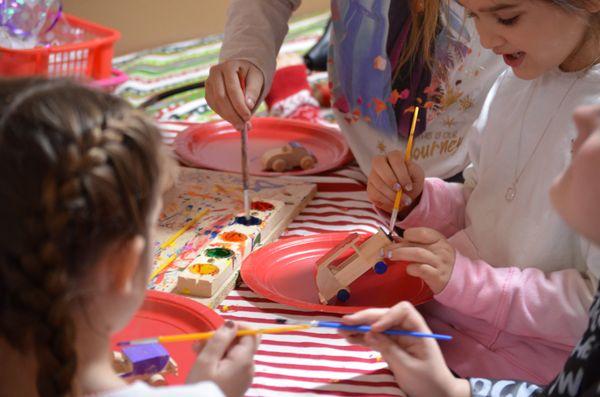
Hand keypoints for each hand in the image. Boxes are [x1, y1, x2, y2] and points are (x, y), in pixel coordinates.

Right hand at [187, 321, 258, 396]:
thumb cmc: (201, 388)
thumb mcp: (206, 361)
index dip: (237, 327)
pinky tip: (202, 362)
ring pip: (234, 353)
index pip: (252, 334)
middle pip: (242, 343)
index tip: (218, 329)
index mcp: (245, 360)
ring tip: (195, 351)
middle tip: (199, 342)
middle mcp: (249, 367)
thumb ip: (220, 339)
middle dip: (222, 338)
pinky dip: (218, 359)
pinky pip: (231, 364)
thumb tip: (232, 323)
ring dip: (217, 348)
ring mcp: (243, 376)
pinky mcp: (236, 383)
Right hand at [206, 60, 263, 130]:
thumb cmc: (250, 74)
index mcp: (228, 66)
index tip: (248, 117)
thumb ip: (253, 91)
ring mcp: (209, 82)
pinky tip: (233, 119)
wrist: (241, 69)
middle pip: (221, 98)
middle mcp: (215, 72)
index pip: (232, 89)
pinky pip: (214, 106)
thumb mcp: (256, 79)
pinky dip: (224, 115)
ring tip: (240, 125)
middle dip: (233, 114)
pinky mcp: (208, 92)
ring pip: (216, 104)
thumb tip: (248, 106)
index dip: (240, 105)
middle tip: (243, 126)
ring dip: (228, 117)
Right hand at [341, 302, 469, 396]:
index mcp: (418, 330)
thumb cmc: (428, 381)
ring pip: (376, 326)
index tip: (374, 329)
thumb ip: (389, 349)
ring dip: (359, 327)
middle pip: (384, 316)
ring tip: (341, 329)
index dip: (386, 316)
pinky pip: (374, 338)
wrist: (437, 395)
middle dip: (365, 318)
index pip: (403, 311)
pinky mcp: (390, 346)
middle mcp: (407, 329)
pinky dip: (361, 337)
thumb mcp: (408, 367)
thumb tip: (369, 333)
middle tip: (345, 322)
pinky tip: (348, 337)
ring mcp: (398, 338)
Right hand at [368, 151, 424, 212]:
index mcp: (394, 156)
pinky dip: (386, 201)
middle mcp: (380, 162)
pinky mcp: (370, 187)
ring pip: (378, 182)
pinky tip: (395, 203)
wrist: (406, 193)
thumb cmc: (412, 181)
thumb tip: (404, 180)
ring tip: (402, 201)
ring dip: (391, 194)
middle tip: (399, 190)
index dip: (401, 173)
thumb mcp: (417, 176)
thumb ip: (413, 173)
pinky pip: (375, 194)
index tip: (408, 186)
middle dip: (390, 179)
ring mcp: (373, 174)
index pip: (395, 158)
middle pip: (379, 164)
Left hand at [382, 228, 454, 293]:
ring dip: (400, 254)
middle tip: (385, 250)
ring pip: (417, 254)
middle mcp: (440, 249)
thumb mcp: (433, 248)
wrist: (459, 279)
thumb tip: (395, 240)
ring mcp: (439, 263)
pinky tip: (408, 269)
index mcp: (439, 239)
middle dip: (396, 246)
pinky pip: (422, 269)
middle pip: (415, 244)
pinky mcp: (437, 276)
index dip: (408, 235)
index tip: (398, 240)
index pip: (422, 232)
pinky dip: (412, 268)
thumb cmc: (440, 262)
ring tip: (389, 257)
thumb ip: (417, 244)